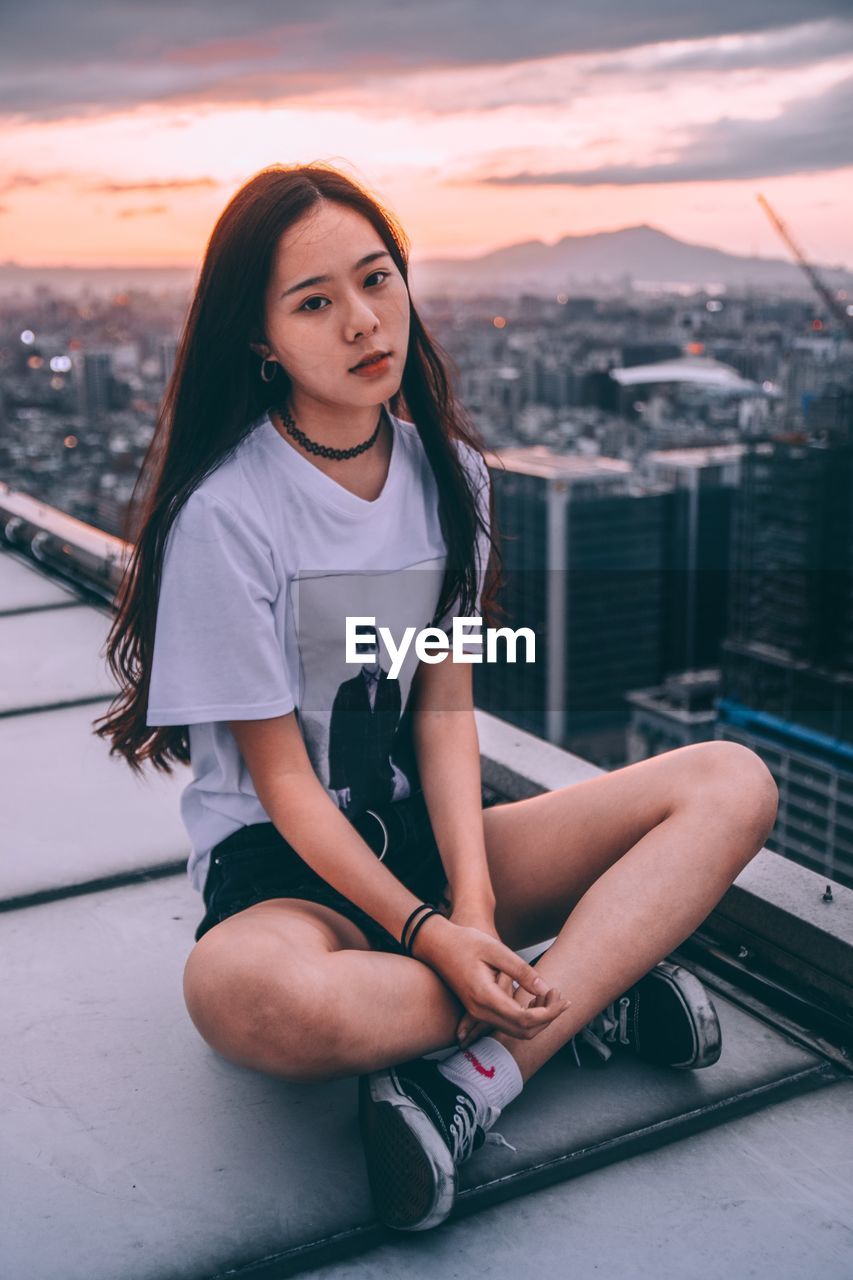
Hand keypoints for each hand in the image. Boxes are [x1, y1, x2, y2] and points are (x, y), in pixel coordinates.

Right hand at [411, 909, 568, 1043]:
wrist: (437, 945)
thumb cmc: (466, 942)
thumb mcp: (496, 950)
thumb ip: (521, 970)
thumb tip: (545, 988)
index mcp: (485, 997)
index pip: (524, 1019)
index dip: (548, 1013)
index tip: (560, 997)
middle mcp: (480, 1011)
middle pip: (523, 1031)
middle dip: (547, 1017)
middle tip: (559, 996)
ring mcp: (478, 1014)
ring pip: (516, 1031)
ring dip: (538, 1018)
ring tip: (550, 995)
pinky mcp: (479, 1011)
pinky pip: (507, 1024)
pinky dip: (526, 1017)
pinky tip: (535, 998)